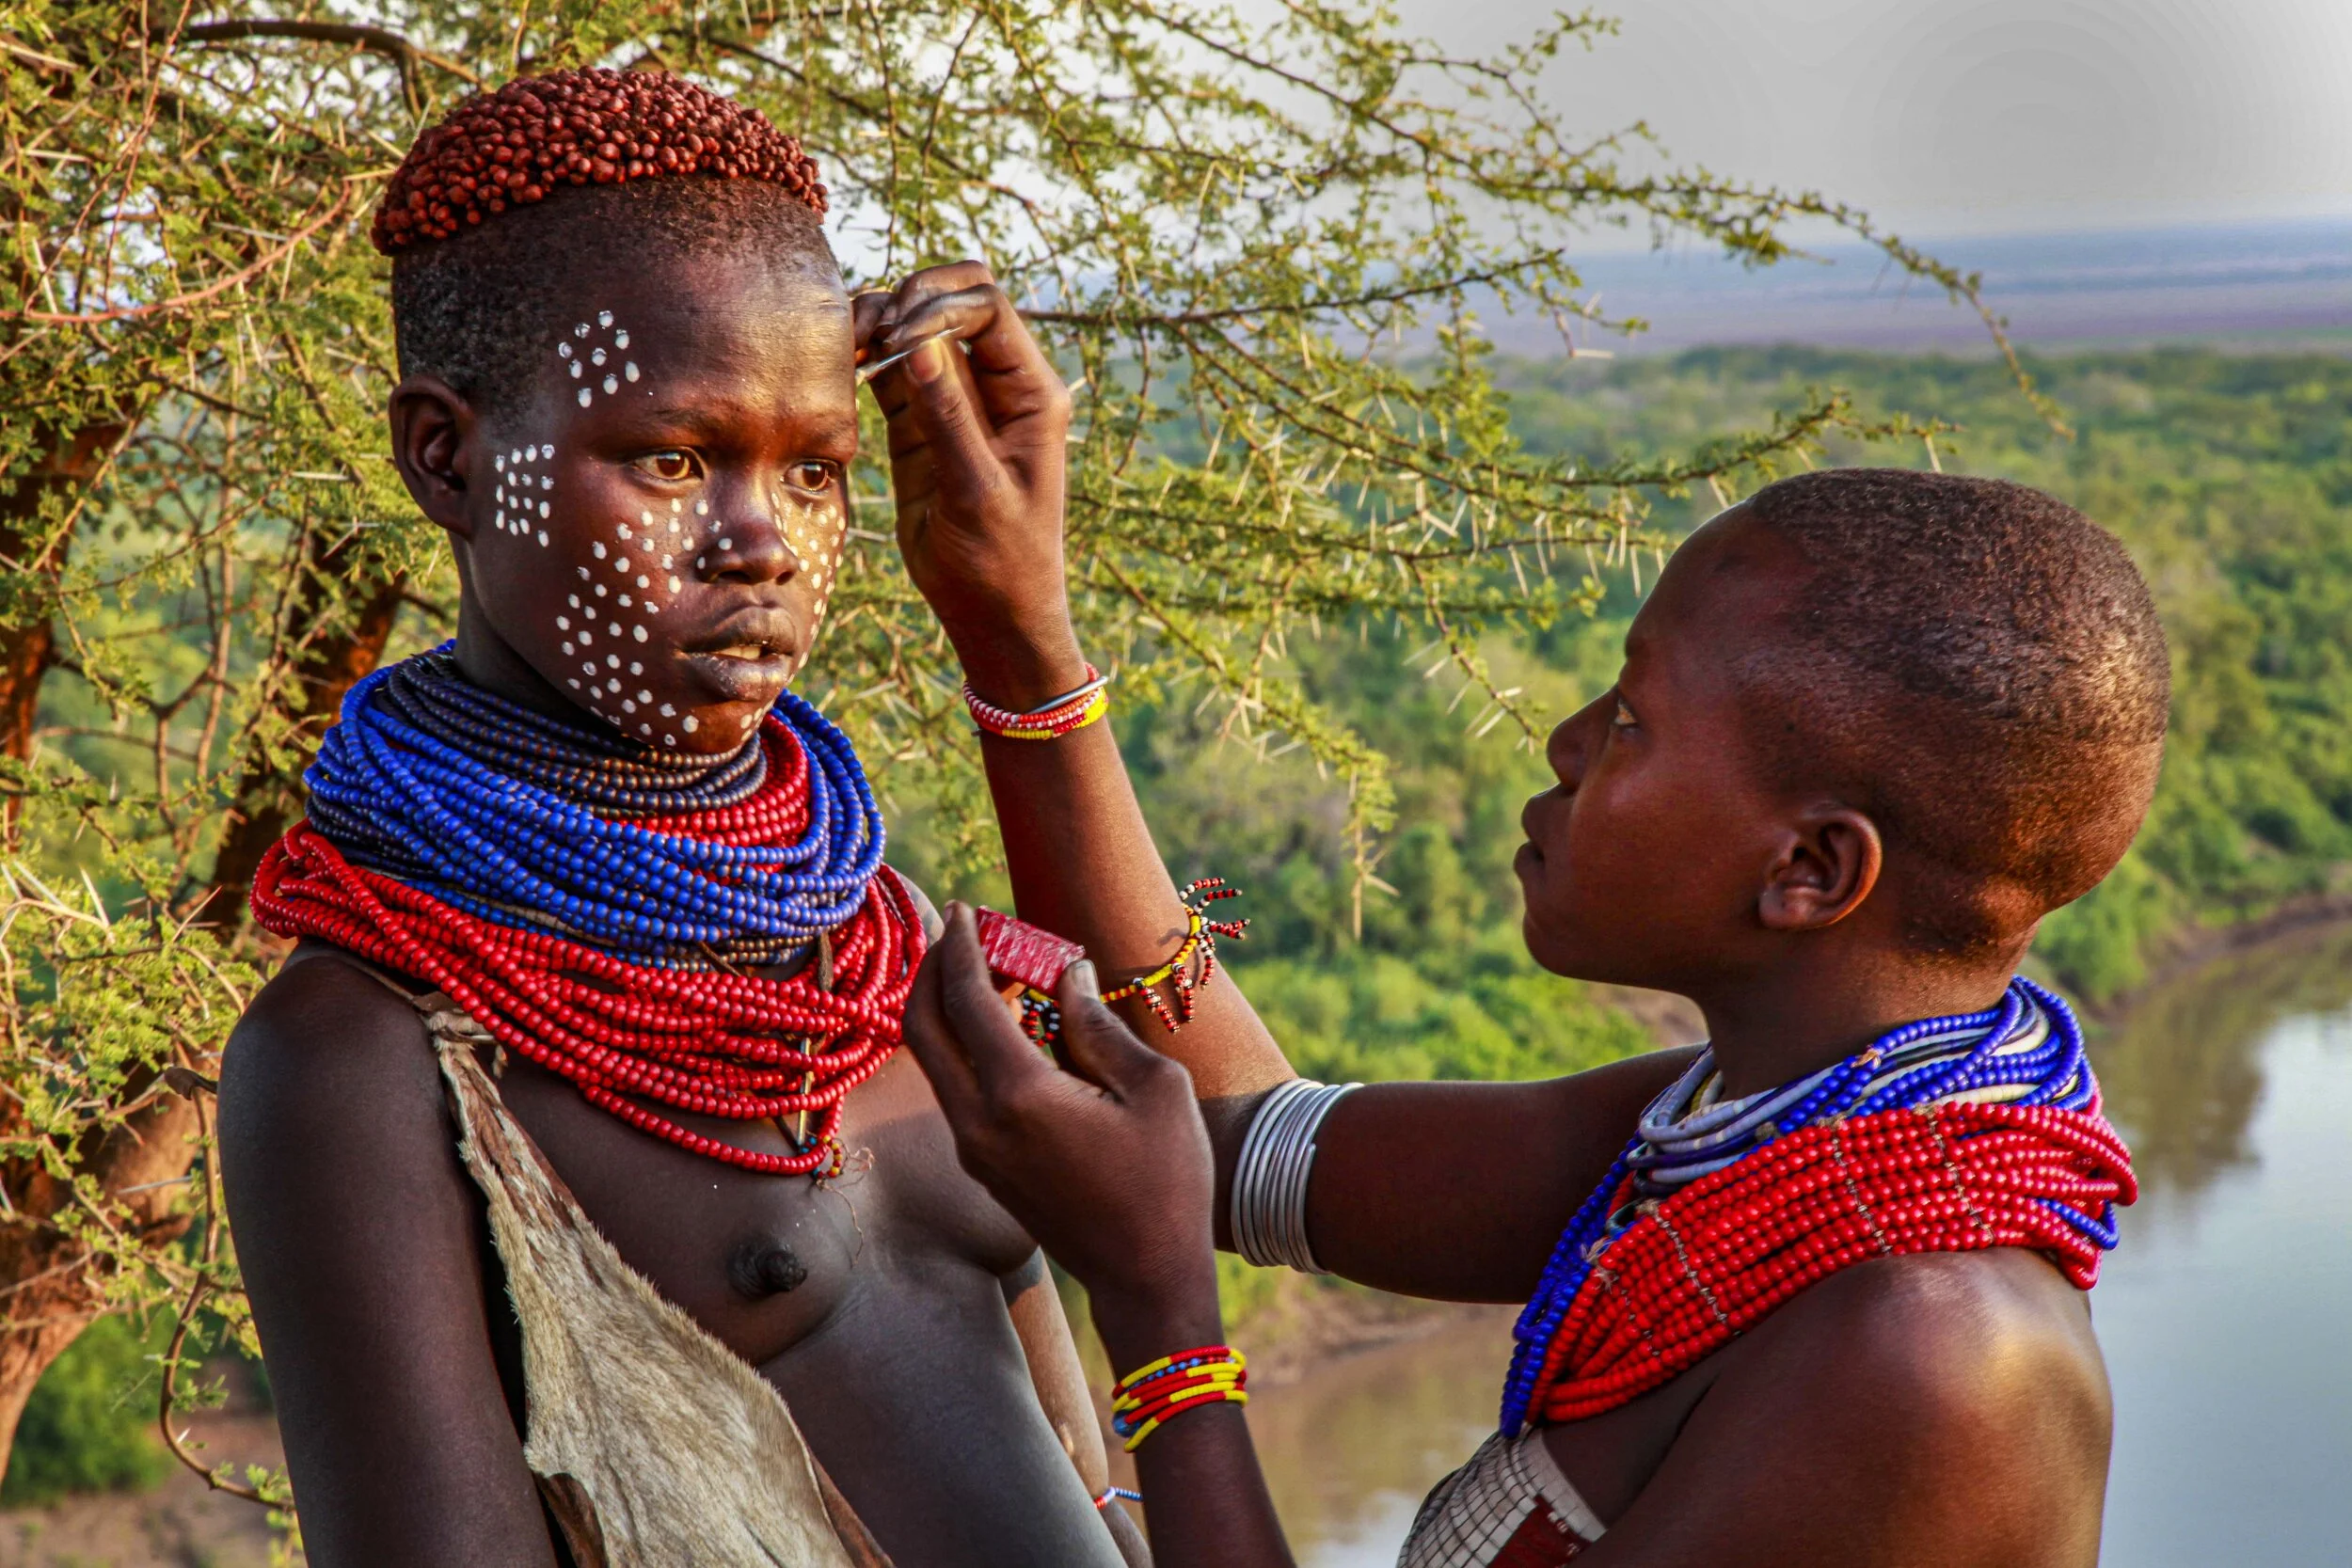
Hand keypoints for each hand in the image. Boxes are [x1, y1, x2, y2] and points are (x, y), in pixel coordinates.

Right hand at [855, 263, 1081, 707]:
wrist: (992, 612)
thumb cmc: (1003, 561)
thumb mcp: (977, 492)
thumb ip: (949, 417)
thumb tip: (919, 345)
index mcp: (1030, 392)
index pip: (988, 307)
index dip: (940, 305)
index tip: (898, 336)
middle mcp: (997, 385)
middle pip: (955, 299)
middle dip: (909, 298)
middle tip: (870, 333)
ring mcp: (956, 400)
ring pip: (917, 328)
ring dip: (880, 322)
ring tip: (847, 344)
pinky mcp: (920, 422)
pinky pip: (893, 368)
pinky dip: (866, 355)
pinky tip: (843, 364)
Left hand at [902, 904, 1223, 1358]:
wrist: (1147, 1279)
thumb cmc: (1167, 1182)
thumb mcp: (1153, 1089)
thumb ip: (1099, 1025)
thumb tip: (1066, 974)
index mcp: (1018, 1095)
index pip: (966, 998)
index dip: (961, 945)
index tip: (967, 909)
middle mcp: (979, 1122)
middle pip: (922, 1027)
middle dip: (932, 970)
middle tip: (960, 932)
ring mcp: (975, 1149)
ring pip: (935, 1061)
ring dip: (948, 1009)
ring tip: (988, 971)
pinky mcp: (984, 1167)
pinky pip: (957, 1090)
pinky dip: (966, 1046)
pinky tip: (1009, 1027)